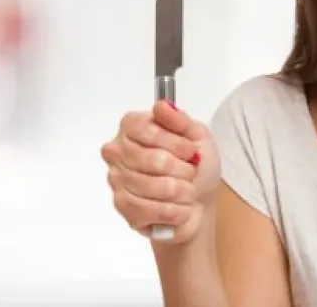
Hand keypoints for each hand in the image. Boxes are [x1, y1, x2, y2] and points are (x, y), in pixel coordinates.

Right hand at [101, 101, 221, 243]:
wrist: (200, 199)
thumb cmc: (197, 164)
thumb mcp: (198, 135)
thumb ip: (179, 120)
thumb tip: (161, 106)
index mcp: (133, 127)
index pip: (142, 129)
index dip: (172, 142)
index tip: (191, 151)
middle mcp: (117, 151)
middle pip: (151, 159)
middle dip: (182, 170)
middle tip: (191, 172)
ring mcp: (116, 179)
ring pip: (152, 186)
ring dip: (181, 191)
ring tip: (188, 190)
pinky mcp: (123, 207)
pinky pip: (149, 209)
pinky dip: (174, 211)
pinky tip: (180, 207)